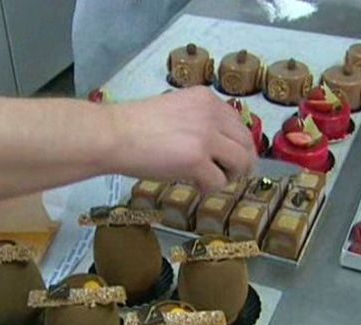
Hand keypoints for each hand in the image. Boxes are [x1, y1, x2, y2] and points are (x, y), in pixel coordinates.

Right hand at [108, 87, 257, 192]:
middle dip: (242, 162)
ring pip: (240, 162)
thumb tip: (214, 145)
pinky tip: (196, 186)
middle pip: (246, 143)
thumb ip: (197, 120)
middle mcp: (212, 114)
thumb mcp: (175, 110)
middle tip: (230, 175)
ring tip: (212, 181)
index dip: (239, 144)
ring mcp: (206, 137)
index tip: (232, 157)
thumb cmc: (135, 125)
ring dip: (230, 176)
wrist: (114, 135)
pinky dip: (210, 188)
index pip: (238, 123)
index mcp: (206, 99)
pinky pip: (218, 181)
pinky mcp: (197, 160)